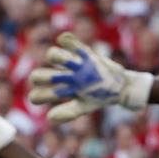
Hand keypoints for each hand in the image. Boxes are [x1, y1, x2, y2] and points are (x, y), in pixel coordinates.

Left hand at [27, 33, 152, 123]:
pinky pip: (68, 40)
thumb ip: (69, 112)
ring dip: (56, 56)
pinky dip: (67, 40)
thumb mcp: (85, 107)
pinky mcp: (82, 51)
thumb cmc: (100, 98)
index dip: (37, 96)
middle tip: (56, 78)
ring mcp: (71, 63)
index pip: (38, 96)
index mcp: (61, 92)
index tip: (47, 97)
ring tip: (70, 62)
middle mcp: (62, 77)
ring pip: (52, 55)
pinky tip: (71, 45)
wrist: (120, 86)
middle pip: (38, 76)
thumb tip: (50, 117)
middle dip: (41, 76)